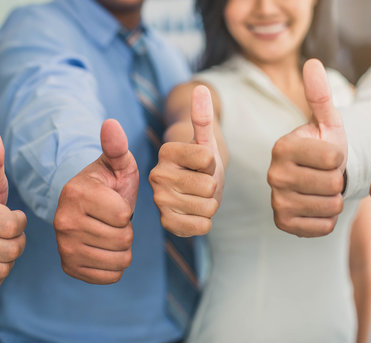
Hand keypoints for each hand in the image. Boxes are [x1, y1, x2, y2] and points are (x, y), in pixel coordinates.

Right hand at [54, 119, 138, 283]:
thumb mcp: (116, 164)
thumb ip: (116, 146)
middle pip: (122, 240)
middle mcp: (64, 222)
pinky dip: (115, 265)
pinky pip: (110, 277)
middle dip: (126, 230)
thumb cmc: (107, 184)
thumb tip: (111, 124)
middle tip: (113, 220)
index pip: (122, 216)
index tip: (114, 202)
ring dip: (123, 248)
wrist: (86, 207)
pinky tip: (105, 248)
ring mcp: (64, 247)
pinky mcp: (69, 267)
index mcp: (76, 194)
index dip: (127, 210)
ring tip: (110, 232)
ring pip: (119, 260)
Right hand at [149, 85, 223, 236]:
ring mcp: (160, 201)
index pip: (208, 158)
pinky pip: (202, 226)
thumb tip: (201, 88)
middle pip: (209, 186)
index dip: (213, 163)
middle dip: (212, 186)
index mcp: (167, 151)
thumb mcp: (206, 140)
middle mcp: (157, 175)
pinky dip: (204, 221)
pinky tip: (193, 213)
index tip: (201, 163)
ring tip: (197, 197)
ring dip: (210, 204)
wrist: (193, 189)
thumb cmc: (202, 164)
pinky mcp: (167, 223)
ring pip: (208, 206)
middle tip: (200, 183)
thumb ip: (203, 116)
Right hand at [268, 58, 345, 236]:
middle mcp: (273, 174)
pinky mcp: (282, 223)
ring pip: (330, 206)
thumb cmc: (325, 148)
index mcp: (282, 146)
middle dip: (338, 179)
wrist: (314, 180)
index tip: (329, 155)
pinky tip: (318, 206)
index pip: (333, 157)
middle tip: (327, 174)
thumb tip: (312, 62)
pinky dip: (328, 218)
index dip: (341, 157)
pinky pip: (323, 226)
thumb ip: (321, 95)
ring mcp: (276, 201)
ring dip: (334, 199)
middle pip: (332, 183)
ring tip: (323, 189)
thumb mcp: (328, 122)